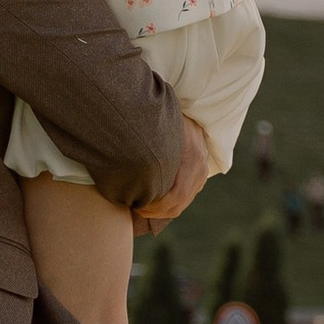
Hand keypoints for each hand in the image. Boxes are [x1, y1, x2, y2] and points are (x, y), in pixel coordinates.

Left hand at [132, 112, 222, 234]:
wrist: (193, 111)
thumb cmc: (170, 117)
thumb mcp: (160, 126)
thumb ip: (148, 141)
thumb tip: (122, 152)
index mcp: (192, 159)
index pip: (175, 196)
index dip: (155, 205)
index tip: (136, 203)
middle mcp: (200, 169)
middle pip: (177, 205)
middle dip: (155, 211)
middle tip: (135, 207)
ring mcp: (202, 174)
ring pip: (182, 204)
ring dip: (161, 210)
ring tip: (142, 205)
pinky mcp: (200, 176)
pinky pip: (185, 198)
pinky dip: (169, 204)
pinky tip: (154, 200)